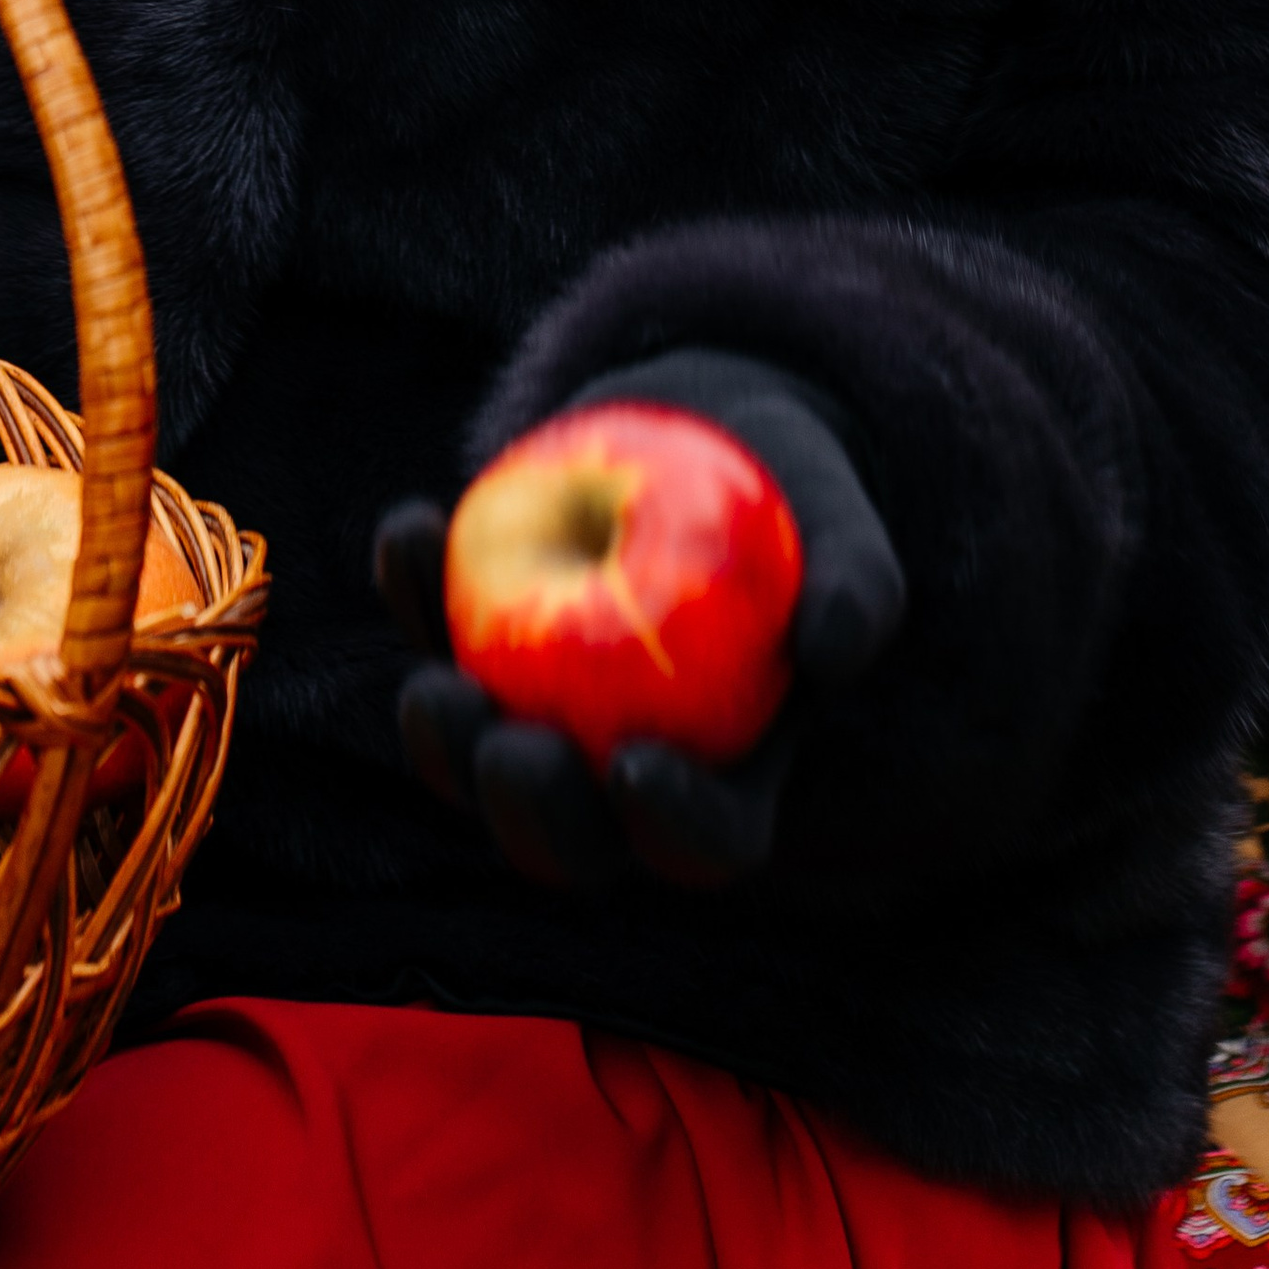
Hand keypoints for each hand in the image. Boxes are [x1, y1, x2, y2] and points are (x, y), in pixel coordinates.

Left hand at [376, 347, 904, 892]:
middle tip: (506, 750)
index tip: (634, 764)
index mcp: (723, 775)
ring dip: (443, 745)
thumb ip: (854, 587)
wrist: (709, 430)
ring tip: (430, 687)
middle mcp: (616, 771)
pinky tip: (415, 532)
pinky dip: (414, 590)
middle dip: (526, 812)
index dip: (670, 823)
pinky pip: (430, 633)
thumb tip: (832, 649)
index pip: (702, 839)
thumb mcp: (837, 530)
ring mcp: (535, 712)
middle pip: (567, 838)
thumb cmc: (790, 501)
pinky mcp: (476, 639)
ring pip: (474, 768)